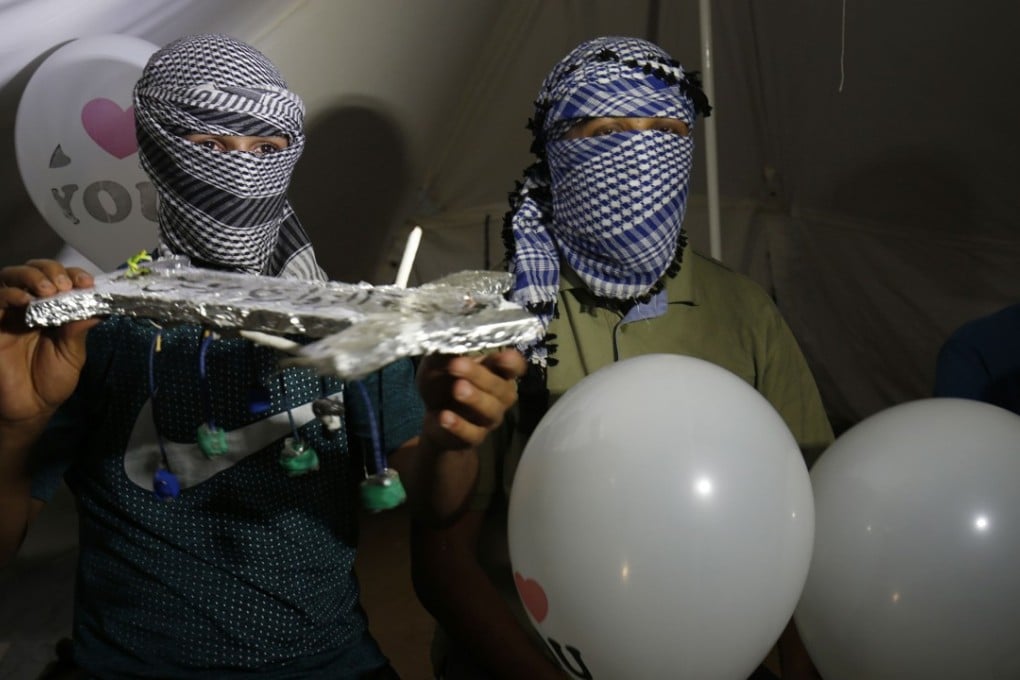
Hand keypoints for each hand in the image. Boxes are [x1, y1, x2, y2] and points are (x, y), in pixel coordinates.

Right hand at [0, 259, 96, 427]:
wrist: (28, 409)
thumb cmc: (51, 381)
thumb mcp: (72, 355)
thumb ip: (79, 330)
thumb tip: (98, 305)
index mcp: (54, 310)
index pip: (62, 279)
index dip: (74, 275)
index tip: (86, 282)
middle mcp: (31, 306)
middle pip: (35, 270)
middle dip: (51, 271)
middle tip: (64, 286)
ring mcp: (9, 313)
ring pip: (12, 277)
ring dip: (31, 277)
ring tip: (48, 290)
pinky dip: (9, 294)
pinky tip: (24, 301)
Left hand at [416, 349, 525, 449]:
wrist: (433, 418)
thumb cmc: (443, 384)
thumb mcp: (436, 365)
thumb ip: (442, 354)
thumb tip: (442, 339)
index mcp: (495, 372)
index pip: (514, 366)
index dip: (511, 362)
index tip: (502, 356)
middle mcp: (499, 395)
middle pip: (500, 387)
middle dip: (480, 376)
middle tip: (457, 365)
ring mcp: (489, 418)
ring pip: (490, 410)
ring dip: (474, 399)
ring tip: (457, 389)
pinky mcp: (474, 437)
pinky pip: (471, 433)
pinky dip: (458, 425)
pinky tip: (444, 416)